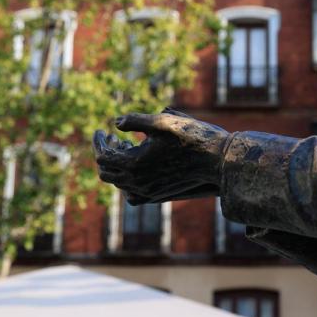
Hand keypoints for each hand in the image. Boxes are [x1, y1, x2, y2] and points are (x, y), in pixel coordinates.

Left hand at [94, 107, 230, 204]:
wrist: (217, 161)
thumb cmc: (192, 137)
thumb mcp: (162, 121)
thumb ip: (135, 120)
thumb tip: (116, 123)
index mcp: (134, 164)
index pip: (103, 156)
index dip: (99, 141)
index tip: (102, 129)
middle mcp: (138, 183)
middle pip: (106, 173)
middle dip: (105, 153)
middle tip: (113, 137)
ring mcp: (148, 192)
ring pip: (119, 183)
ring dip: (117, 165)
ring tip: (126, 146)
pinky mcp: (158, 196)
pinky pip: (132, 194)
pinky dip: (127, 180)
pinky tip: (138, 165)